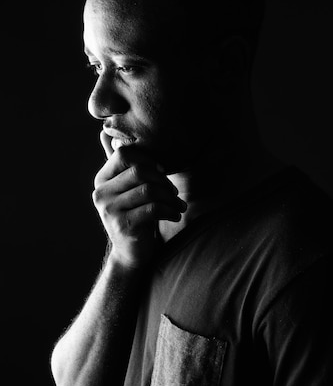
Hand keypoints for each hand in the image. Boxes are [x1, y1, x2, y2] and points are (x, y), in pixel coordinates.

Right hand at [92, 131, 186, 267]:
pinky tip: (176, 215)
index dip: (148, 160)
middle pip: (138, 171)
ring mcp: (109, 210)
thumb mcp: (127, 189)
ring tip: (179, 205)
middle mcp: (101, 193)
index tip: (163, 172)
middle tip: (174, 192)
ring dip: (170, 197)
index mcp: (101, 180)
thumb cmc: (135, 215)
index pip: (124, 155)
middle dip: (163, 180)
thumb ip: (120, 164)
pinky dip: (170, 210)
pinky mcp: (123, 226)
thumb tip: (104, 131)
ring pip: (148, 190)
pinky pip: (153, 209)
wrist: (131, 253)